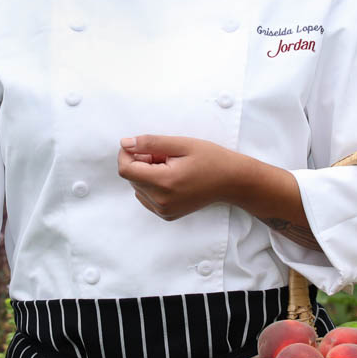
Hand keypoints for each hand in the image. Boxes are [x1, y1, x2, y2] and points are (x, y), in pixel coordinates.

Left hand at [117, 135, 244, 219]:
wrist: (231, 181)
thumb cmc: (210, 159)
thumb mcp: (181, 144)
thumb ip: (150, 143)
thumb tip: (125, 144)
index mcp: (164, 182)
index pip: (126, 170)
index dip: (127, 154)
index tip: (140, 145)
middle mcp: (161, 201)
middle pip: (132, 178)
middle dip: (141, 162)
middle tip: (165, 155)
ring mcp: (164, 211)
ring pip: (137, 187)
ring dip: (146, 174)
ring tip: (171, 167)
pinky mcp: (167, 215)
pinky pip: (146, 197)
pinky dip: (152, 185)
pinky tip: (172, 179)